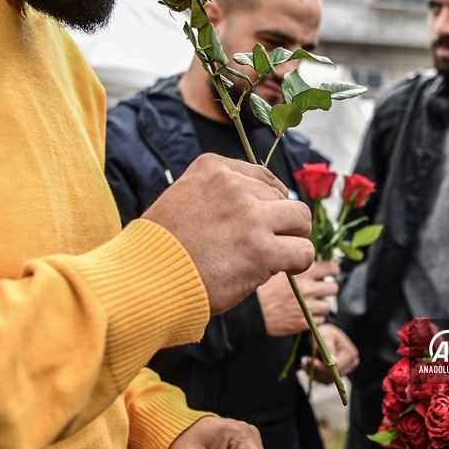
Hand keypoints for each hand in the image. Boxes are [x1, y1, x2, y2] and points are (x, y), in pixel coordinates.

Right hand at [142, 154, 313, 314]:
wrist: (145, 280)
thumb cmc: (162, 247)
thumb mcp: (184, 198)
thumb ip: (220, 193)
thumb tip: (266, 201)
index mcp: (214, 168)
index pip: (263, 177)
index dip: (264, 204)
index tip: (250, 225)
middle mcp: (234, 185)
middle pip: (284, 197)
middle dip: (278, 222)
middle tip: (260, 244)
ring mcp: (250, 216)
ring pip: (300, 219)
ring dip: (292, 240)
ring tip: (272, 256)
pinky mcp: (261, 250)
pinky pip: (303, 251)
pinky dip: (297, 262)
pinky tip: (279, 270)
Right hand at [256, 261, 338, 336]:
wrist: (250, 311)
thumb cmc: (260, 288)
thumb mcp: (277, 266)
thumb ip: (296, 263)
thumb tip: (309, 259)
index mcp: (303, 271)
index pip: (331, 268)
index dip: (331, 271)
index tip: (330, 272)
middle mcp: (308, 289)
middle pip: (333, 288)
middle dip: (327, 288)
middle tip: (318, 288)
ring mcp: (307, 307)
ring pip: (328, 306)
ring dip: (321, 304)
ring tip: (309, 302)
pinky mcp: (303, 323)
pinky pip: (320, 320)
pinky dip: (314, 317)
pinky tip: (302, 313)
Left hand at [304, 323, 359, 383]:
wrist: (327, 336)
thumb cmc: (327, 333)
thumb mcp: (326, 336)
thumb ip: (328, 348)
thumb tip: (333, 363)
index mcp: (351, 354)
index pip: (338, 366)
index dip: (324, 366)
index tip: (310, 360)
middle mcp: (350, 365)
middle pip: (333, 375)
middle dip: (317, 369)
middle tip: (305, 361)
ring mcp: (344, 372)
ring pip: (327, 380)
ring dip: (314, 373)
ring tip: (304, 363)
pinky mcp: (337, 376)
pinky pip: (324, 380)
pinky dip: (315, 375)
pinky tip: (308, 367)